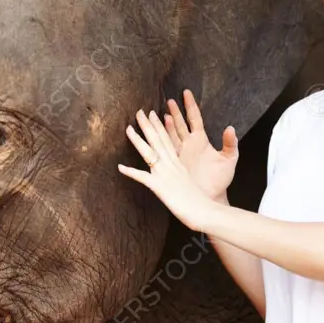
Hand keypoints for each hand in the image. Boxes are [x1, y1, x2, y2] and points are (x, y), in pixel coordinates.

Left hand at [118, 108, 221, 232]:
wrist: (204, 210)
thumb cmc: (200, 198)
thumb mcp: (189, 179)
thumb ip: (180, 172)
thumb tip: (176, 171)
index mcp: (178, 162)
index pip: (168, 139)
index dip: (159, 126)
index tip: (153, 114)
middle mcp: (171, 164)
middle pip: (158, 140)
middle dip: (147, 125)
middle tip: (139, 112)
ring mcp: (164, 174)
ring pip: (149, 152)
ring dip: (137, 140)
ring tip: (128, 128)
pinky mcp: (158, 186)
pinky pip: (142, 177)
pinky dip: (131, 172)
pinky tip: (120, 167)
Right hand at [163, 90, 238, 202]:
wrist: (211, 196)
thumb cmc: (220, 179)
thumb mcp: (229, 160)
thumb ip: (230, 144)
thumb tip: (230, 128)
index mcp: (201, 140)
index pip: (194, 118)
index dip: (190, 105)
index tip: (185, 92)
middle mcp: (188, 144)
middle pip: (179, 124)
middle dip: (173, 112)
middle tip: (167, 101)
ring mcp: (180, 153)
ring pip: (168, 135)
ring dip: (162, 125)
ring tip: (154, 115)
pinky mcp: (173, 164)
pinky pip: (163, 151)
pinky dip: (155, 144)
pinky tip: (148, 137)